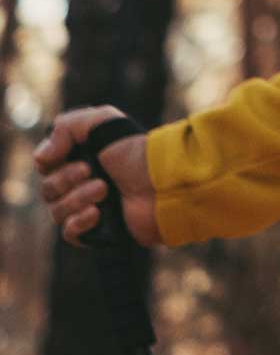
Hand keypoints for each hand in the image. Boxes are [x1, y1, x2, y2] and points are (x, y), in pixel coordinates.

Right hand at [34, 106, 161, 248]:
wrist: (164, 184)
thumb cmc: (136, 151)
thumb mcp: (104, 122)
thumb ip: (67, 127)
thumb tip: (40, 157)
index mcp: (84, 155)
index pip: (46, 165)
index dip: (50, 162)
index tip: (66, 154)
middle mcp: (84, 181)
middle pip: (48, 189)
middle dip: (67, 179)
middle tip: (93, 170)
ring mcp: (89, 206)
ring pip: (56, 211)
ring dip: (78, 198)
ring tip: (105, 189)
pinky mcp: (96, 231)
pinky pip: (69, 233)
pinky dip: (80, 222)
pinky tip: (98, 213)